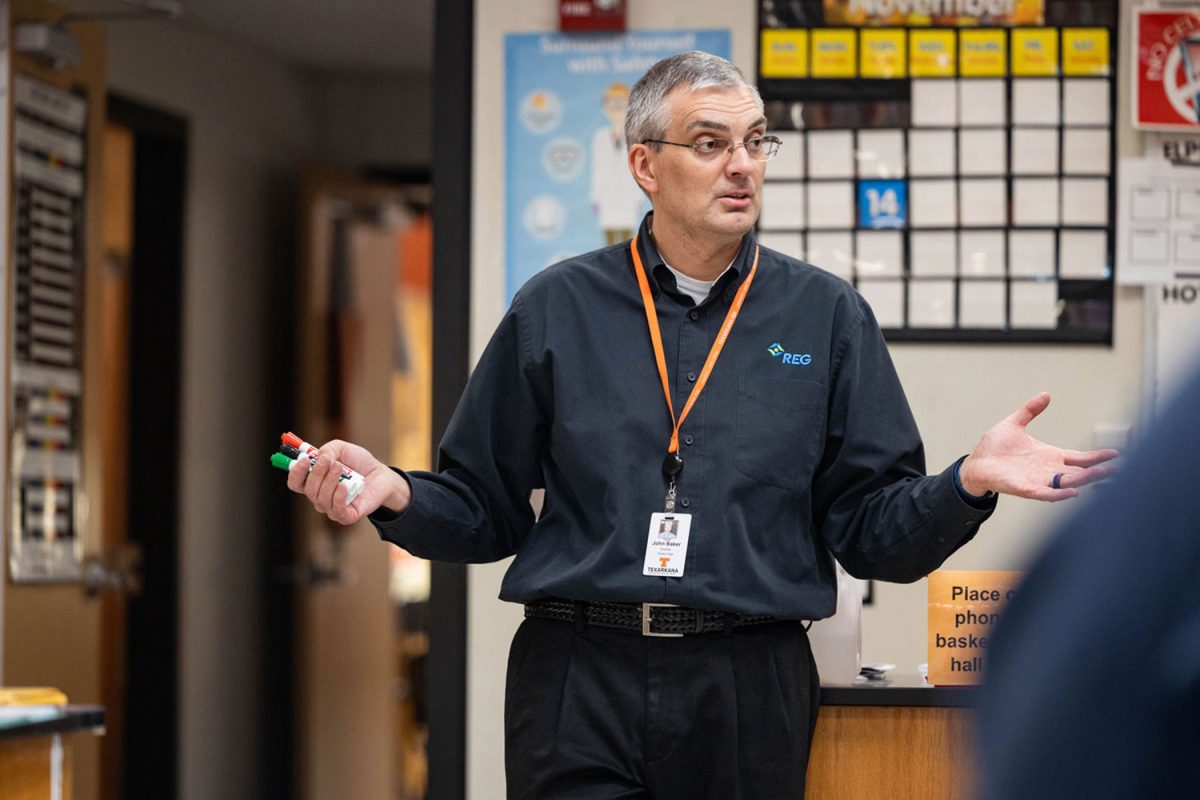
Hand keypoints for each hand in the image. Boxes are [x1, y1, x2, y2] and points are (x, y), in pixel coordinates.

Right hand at [286, 439, 410, 525]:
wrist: (380, 474)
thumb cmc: (358, 462)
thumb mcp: (341, 448)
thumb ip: (327, 450)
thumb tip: (318, 458)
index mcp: (314, 482)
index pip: (295, 484)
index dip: (296, 473)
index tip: (305, 460)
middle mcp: (320, 497)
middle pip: (309, 490)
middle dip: (317, 473)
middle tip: (330, 461)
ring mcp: (332, 508)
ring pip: (321, 499)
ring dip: (330, 481)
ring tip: (342, 468)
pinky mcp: (347, 516)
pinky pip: (336, 510)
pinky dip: (338, 497)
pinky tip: (345, 486)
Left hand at [960, 393, 1119, 501]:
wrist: (975, 462)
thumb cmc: (994, 447)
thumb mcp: (1014, 424)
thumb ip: (1030, 411)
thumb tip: (1045, 395)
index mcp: (1049, 456)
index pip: (1079, 458)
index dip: (1096, 457)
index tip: (1116, 454)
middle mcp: (1047, 470)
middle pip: (1079, 472)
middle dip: (1097, 470)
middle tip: (1117, 469)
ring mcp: (1038, 480)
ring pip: (1067, 482)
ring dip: (1084, 480)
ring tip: (1101, 475)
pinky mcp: (1025, 488)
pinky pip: (1045, 493)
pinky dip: (1059, 493)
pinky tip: (1072, 492)